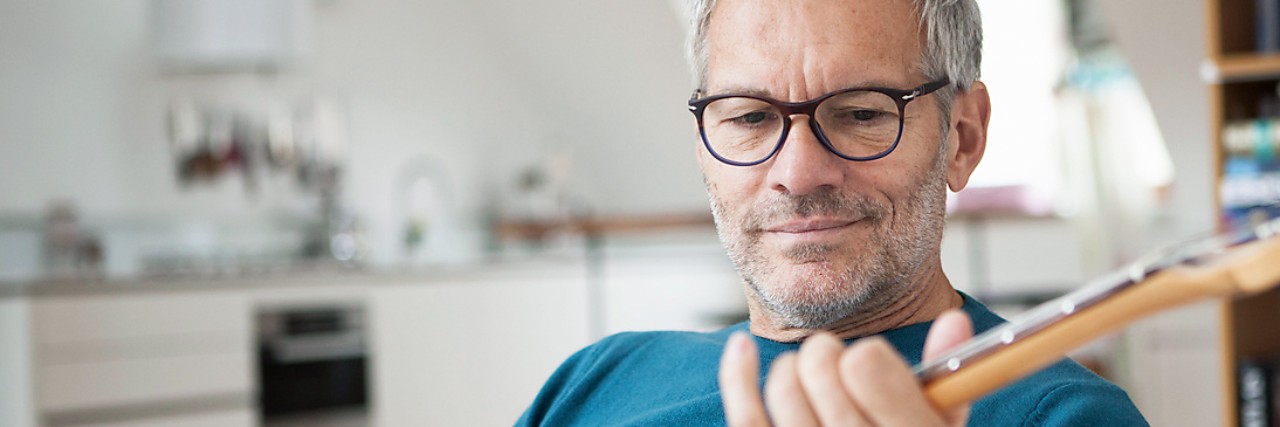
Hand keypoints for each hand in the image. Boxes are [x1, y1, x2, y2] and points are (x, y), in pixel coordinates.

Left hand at [719, 310, 973, 425]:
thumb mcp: (942, 424)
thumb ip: (947, 377)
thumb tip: (952, 320)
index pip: (867, 370)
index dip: (866, 356)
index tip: (866, 358)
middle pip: (821, 369)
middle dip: (824, 352)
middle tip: (832, 357)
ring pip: (784, 387)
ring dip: (792, 367)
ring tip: (808, 373)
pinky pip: (746, 415)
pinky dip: (738, 374)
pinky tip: (742, 347)